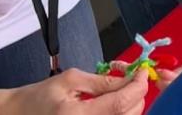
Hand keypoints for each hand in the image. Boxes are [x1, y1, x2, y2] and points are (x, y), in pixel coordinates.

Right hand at [0, 68, 148, 114]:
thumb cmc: (39, 97)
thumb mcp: (70, 80)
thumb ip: (102, 81)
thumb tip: (130, 79)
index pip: (121, 103)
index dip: (138, 85)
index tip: (142, 72)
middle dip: (137, 94)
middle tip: (132, 78)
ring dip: (131, 105)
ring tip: (122, 90)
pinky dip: (121, 114)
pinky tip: (114, 104)